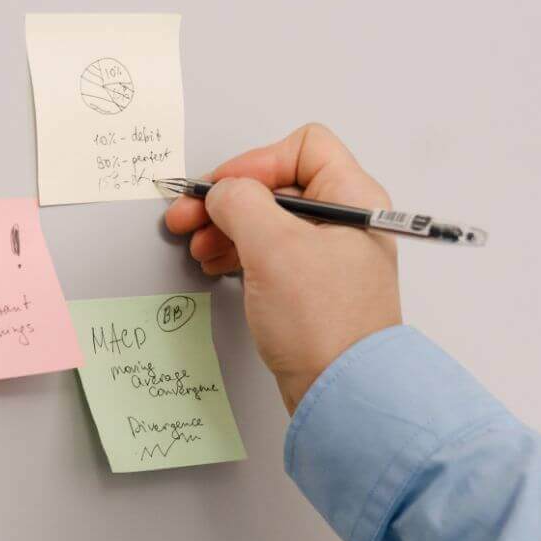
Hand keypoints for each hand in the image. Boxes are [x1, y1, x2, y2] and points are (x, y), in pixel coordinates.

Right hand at [164, 123, 401, 411]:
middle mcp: (345, 222)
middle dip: (228, 199)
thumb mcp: (273, 247)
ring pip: (268, 221)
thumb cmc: (323, 324)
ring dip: (227, 227)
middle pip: (278, 186)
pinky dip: (239, 253)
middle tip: (187, 215)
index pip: (303, 148)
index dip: (255, 161)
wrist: (340, 393)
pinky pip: (269, 254)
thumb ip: (241, 203)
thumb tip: (223, 191)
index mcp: (353, 198)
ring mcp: (328, 256)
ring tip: (197, 245)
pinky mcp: (312, 289)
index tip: (222, 189)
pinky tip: (215, 264)